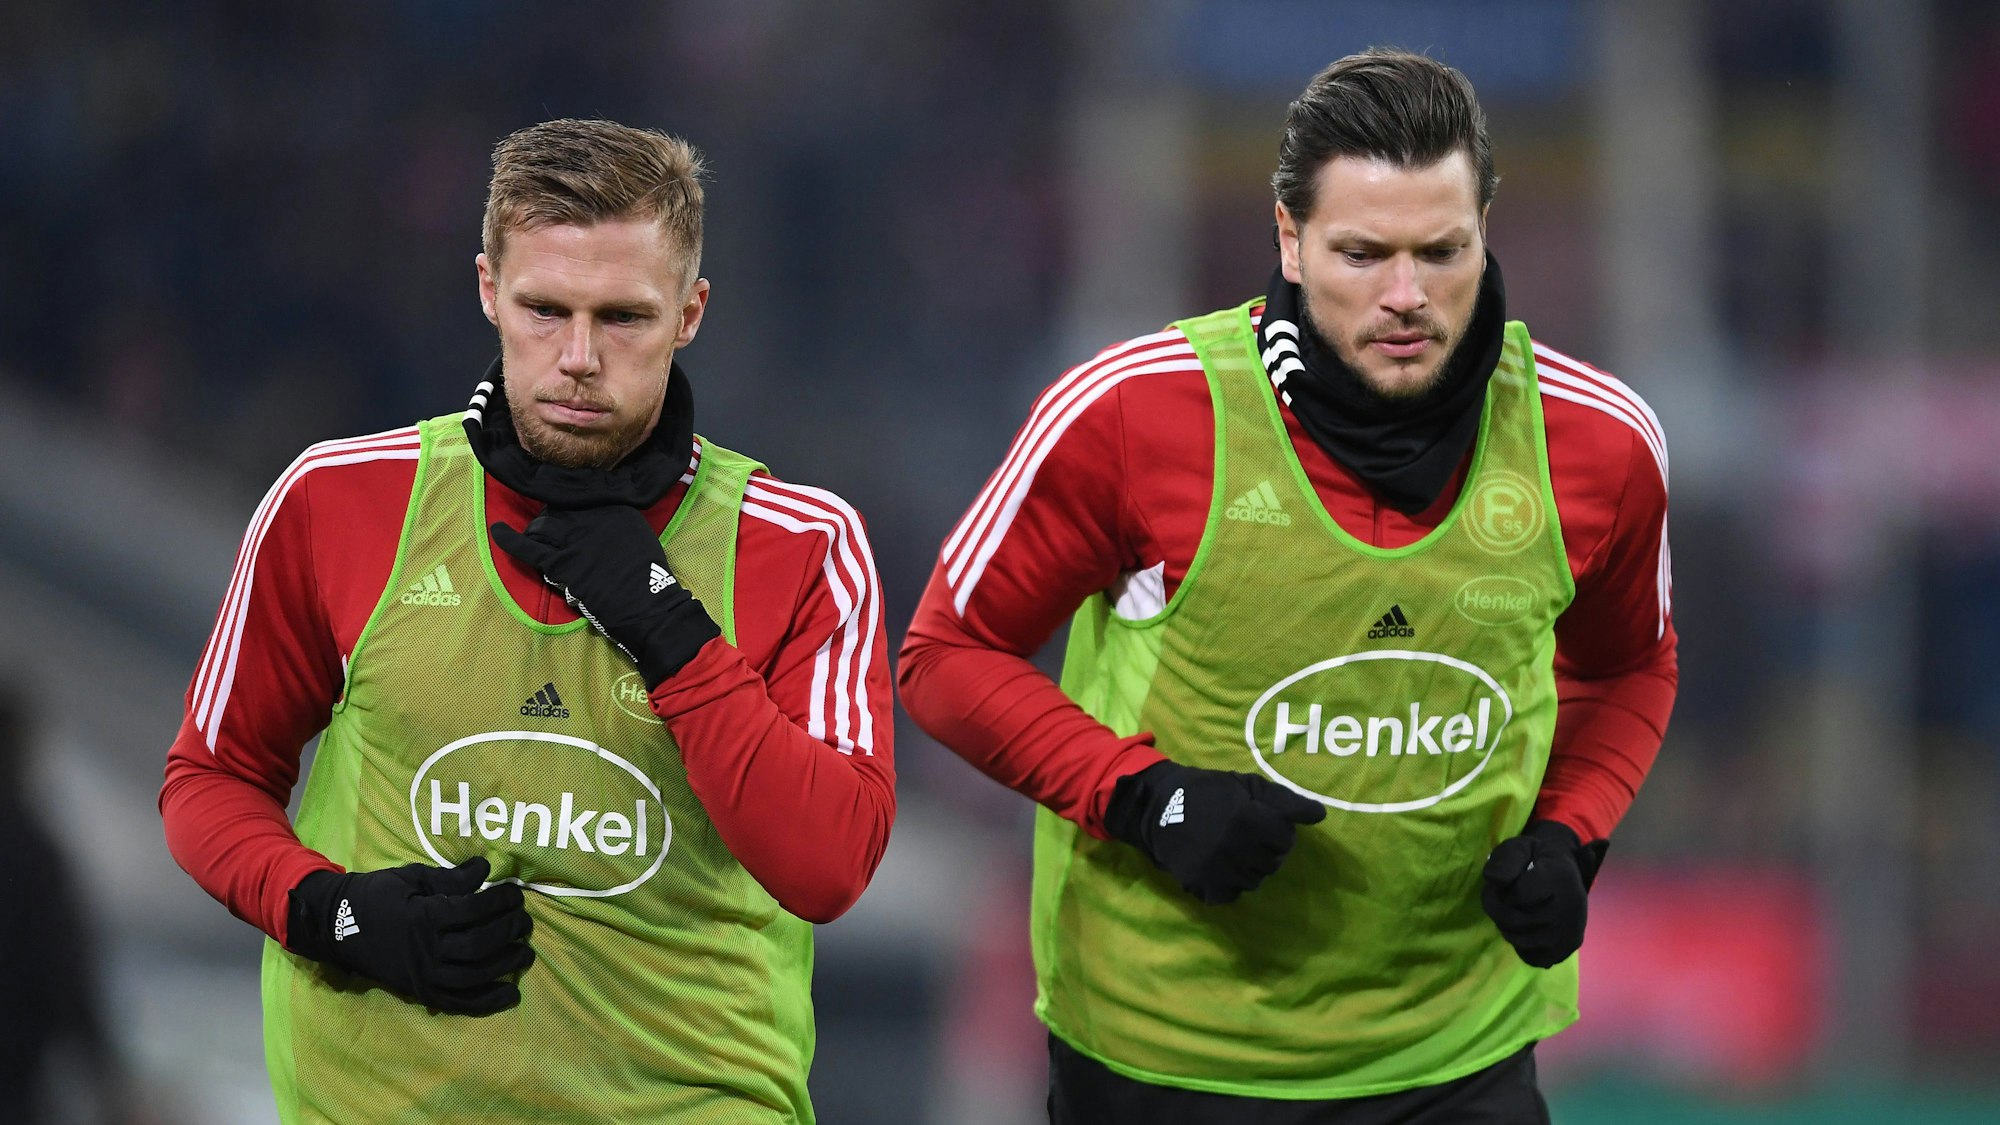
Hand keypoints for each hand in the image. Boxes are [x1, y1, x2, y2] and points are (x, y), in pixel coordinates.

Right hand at [286, 856, 533, 1014]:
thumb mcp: (411, 878)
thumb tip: (485, 868)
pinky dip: (487, 1002)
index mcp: (423, 917)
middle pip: (480, 945)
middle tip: (524, 920)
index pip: (474, 910)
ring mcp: (423, 976)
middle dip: (509, 931)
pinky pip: (459, 1003)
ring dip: (506, 964)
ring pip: (475, 975)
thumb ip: (450, 877)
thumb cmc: (375, 896)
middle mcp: (426, 950)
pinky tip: (511, 993)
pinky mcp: (420, 992)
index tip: (515, 893)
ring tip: (525, 951)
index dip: (501, 901)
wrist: (335, 927)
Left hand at [490, 505, 719, 687]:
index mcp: (614, 507)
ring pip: (540, 526)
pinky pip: (527, 547)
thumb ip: (614, 520)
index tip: (562, 509)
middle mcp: (592, 516)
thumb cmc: (648, 576)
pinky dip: (508, 538)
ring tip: (536, 539)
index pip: (578, 494)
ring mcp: (574, 538)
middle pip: (556, 509)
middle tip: (551, 531)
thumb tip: (589, 516)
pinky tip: (498, 531)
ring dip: (536, 532)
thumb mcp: (638, 534)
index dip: (565, 503)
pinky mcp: (561, 562)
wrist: (648, 607)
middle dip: (549, 519)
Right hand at [1103, 761, 1327, 903]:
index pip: (1285, 840)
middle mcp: (1236, 848)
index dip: (1277, 831)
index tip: (1262, 823)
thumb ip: (1286, 801)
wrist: (1160, 807)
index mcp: (1249, 820)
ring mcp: (1219, 869)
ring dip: (1248, 868)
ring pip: (1254, 881)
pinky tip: (1218, 865)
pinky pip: (1231, 894)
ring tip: (1232, 850)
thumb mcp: (1249, 785)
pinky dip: (1228, 883)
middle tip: (1245, 836)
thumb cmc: (1210, 792)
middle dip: (1265, 850)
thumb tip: (1320, 815)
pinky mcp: (1203, 884)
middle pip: (1272, 863)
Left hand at [1481, 820, 1605, 967]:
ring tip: (1511, 911)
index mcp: (1561, 877)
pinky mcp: (1569, 947)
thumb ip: (1505, 860)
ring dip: (1506, 928)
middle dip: (1497, 910)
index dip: (1500, 892)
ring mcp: (1572, 930)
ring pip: (1521, 941)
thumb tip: (1494, 880)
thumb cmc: (1536, 859)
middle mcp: (1572, 907)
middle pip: (1516, 921)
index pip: (1517, 895)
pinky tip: (1524, 928)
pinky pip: (1532, 956)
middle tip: (1499, 898)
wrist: (1565, 872)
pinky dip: (1521, 945)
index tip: (1502, 884)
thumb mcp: (1519, 848)